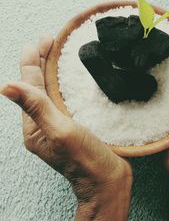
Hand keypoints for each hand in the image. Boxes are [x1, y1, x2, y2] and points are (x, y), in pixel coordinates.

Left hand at [0, 34, 131, 220]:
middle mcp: (43, 123)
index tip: (41, 41)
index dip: (32, 61)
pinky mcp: (72, 125)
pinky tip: (71, 77)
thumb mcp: (61, 133)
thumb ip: (37, 108)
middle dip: (41, 61)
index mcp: (35, 126)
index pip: (29, 85)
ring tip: (56, 53)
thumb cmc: (86, 160)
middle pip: (38, 86)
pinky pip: (64, 99)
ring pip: (51, 91)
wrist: (107, 179)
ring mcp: (58, 124)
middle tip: (48, 40)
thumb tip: (6, 86)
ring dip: (52, 70)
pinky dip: (65, 84)